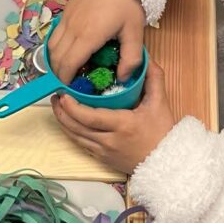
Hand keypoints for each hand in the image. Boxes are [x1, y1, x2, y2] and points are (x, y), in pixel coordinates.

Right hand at [49, 0, 146, 82]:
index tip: (70, 89)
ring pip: (51, 46)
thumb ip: (130, 58)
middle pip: (56, 58)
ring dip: (55, 61)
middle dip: (59, 74)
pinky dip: (55, 47)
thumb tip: (122, 78)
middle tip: (69, 83)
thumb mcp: (135, 30)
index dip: (66, 80)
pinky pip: (54, 35)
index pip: (68, 65)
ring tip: (66, 69)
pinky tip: (67, 51)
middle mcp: (72, 29)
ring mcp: (66, 19)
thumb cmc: (127, 0)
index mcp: (88, 37)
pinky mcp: (65, 11)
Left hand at [52, 59, 174, 172]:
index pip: (89, 117)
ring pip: (75, 137)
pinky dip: (71, 132)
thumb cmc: (162, 133)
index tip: (63, 94)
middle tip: (56, 96)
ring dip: (63, 121)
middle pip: (76, 127)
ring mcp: (103, 151)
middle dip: (62, 111)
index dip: (72, 107)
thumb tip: (147, 59)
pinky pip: (80, 144)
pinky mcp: (101, 158)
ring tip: (58, 106)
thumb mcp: (160, 104)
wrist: (167, 163)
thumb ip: (154, 79)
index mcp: (122, 125)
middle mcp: (109, 140)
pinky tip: (68, 121)